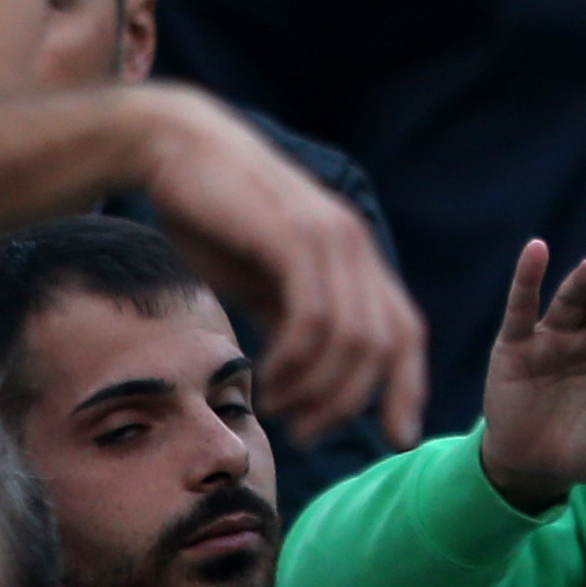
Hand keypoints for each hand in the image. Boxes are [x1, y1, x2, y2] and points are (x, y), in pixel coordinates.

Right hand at [133, 87, 428, 446]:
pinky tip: (268, 377)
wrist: (177, 149)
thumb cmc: (216, 216)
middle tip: (309, 432)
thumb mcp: (262, 280)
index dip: (409, 387)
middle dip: (352, 402)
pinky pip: (314, 317)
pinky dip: (296, 360)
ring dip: (319, 388)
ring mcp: (329, 238)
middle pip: (386, 345)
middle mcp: (355, 246)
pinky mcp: (294, 236)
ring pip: (354, 337)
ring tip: (280, 407)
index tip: (399, 437)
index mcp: (357, 258)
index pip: (405, 331)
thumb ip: (293, 320)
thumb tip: (309, 377)